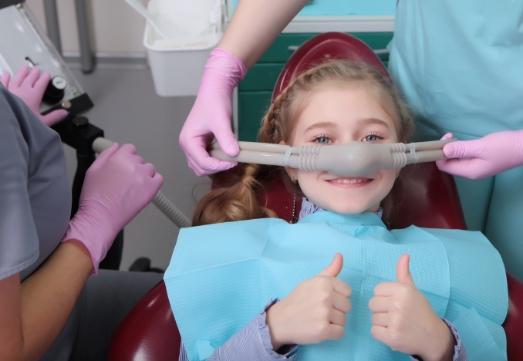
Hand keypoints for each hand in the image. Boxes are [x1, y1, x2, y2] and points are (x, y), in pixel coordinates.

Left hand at [1, 66, 67, 125]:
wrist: (6, 123)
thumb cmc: (22, 122)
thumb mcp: (42, 122)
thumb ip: (54, 117)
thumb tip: (64, 113)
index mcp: (33, 96)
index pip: (41, 84)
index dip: (45, 78)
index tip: (47, 74)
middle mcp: (22, 91)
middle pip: (30, 79)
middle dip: (34, 73)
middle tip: (37, 69)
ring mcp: (11, 91)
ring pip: (17, 78)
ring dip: (22, 73)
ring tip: (25, 68)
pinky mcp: (2, 93)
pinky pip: (3, 82)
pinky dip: (5, 77)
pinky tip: (6, 73)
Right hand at [62, 143, 163, 274]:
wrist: (100, 216)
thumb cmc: (93, 195)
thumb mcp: (93, 170)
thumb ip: (106, 155)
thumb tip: (117, 146)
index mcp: (119, 158)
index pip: (130, 148)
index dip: (126, 157)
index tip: (123, 167)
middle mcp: (133, 164)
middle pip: (139, 160)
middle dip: (133, 168)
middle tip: (124, 182)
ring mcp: (144, 176)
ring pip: (149, 169)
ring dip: (144, 175)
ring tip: (134, 187)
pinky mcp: (151, 188)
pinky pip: (159, 179)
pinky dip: (154, 182)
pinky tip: (145, 189)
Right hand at [179, 48, 245, 175]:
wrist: (214, 91)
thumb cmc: (214, 103)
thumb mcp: (221, 121)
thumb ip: (226, 138)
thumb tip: (234, 155)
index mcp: (188, 141)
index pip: (202, 162)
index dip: (219, 165)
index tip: (234, 162)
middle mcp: (187, 146)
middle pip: (200, 168)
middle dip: (216, 168)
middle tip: (233, 161)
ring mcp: (192, 146)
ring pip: (201, 167)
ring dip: (215, 166)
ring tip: (229, 159)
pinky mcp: (199, 145)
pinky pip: (205, 160)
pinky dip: (215, 162)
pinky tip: (226, 155)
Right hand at [266, 253, 351, 349]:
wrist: (280, 320)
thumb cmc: (298, 299)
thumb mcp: (312, 281)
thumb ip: (330, 270)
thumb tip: (340, 255)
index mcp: (324, 282)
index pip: (347, 292)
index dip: (338, 297)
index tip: (325, 299)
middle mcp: (325, 296)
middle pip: (347, 306)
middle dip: (337, 310)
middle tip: (320, 310)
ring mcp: (324, 314)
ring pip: (344, 320)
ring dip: (333, 322)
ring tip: (318, 319)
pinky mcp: (323, 330)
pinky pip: (340, 333)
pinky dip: (332, 334)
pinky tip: (319, 328)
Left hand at [369, 254, 453, 360]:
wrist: (434, 337)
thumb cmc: (420, 311)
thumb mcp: (413, 290)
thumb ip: (404, 273)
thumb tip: (404, 255)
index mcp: (403, 290)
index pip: (377, 290)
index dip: (384, 297)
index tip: (395, 303)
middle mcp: (398, 304)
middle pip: (372, 304)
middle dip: (381, 310)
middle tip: (396, 315)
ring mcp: (395, 321)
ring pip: (373, 319)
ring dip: (382, 323)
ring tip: (397, 324)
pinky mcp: (392, 337)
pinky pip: (373, 331)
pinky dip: (381, 334)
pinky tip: (394, 333)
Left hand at [436, 131, 522, 178]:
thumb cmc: (505, 147)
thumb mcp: (481, 147)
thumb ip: (461, 149)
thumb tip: (442, 151)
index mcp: (469, 171)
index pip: (445, 167)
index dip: (439, 155)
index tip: (443, 140)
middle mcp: (471, 172)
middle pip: (450, 164)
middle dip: (445, 151)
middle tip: (450, 136)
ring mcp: (477, 167)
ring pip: (457, 160)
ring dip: (453, 149)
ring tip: (454, 136)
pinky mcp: (482, 161)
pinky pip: (465, 157)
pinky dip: (461, 149)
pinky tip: (463, 141)